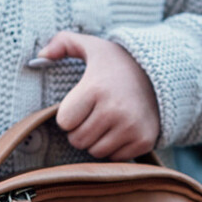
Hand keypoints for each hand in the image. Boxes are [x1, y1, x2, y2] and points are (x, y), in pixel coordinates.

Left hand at [36, 31, 160, 160]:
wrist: (163, 73)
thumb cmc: (119, 63)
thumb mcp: (92, 47)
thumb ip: (62, 43)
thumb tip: (38, 57)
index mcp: (95, 88)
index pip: (64, 122)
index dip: (69, 115)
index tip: (82, 104)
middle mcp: (113, 110)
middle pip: (78, 140)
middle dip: (81, 130)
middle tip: (94, 114)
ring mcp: (130, 127)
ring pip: (95, 152)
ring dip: (97, 141)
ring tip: (108, 122)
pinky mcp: (143, 141)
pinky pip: (115, 158)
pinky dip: (115, 148)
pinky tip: (122, 130)